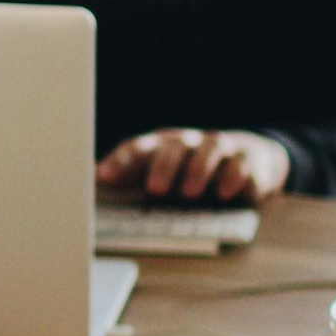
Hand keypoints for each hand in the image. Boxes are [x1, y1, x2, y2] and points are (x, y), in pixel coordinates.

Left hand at [95, 128, 291, 205]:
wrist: (248, 158)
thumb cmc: (191, 169)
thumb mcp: (159, 171)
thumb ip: (127, 175)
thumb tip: (87, 176)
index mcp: (163, 146)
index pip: (138, 148)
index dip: (119, 161)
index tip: (101, 177)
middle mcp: (190, 143)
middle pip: (175, 146)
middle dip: (164, 166)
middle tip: (155, 189)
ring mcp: (220, 149)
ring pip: (210, 149)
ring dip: (199, 170)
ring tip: (190, 192)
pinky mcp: (248, 159)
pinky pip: (242, 163)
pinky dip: (235, 176)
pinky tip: (226, 192)